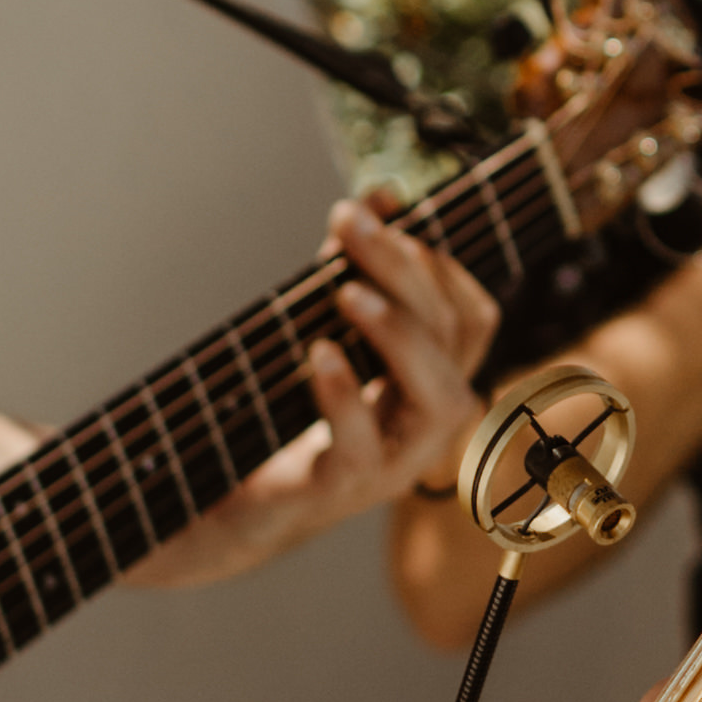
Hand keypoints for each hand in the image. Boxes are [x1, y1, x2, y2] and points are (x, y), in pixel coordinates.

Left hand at [162, 201, 503, 579]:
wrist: (228, 505)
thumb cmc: (283, 416)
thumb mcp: (322, 331)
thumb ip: (350, 270)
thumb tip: (380, 196)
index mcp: (427, 385)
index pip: (473, 317)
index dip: (442, 262)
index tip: (389, 215)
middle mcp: (425, 426)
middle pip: (451, 340)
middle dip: (405, 270)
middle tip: (352, 223)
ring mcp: (392, 463)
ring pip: (440, 396)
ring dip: (400, 335)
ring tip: (349, 292)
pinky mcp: (341, 490)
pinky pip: (361, 445)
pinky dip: (343, 394)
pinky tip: (318, 352)